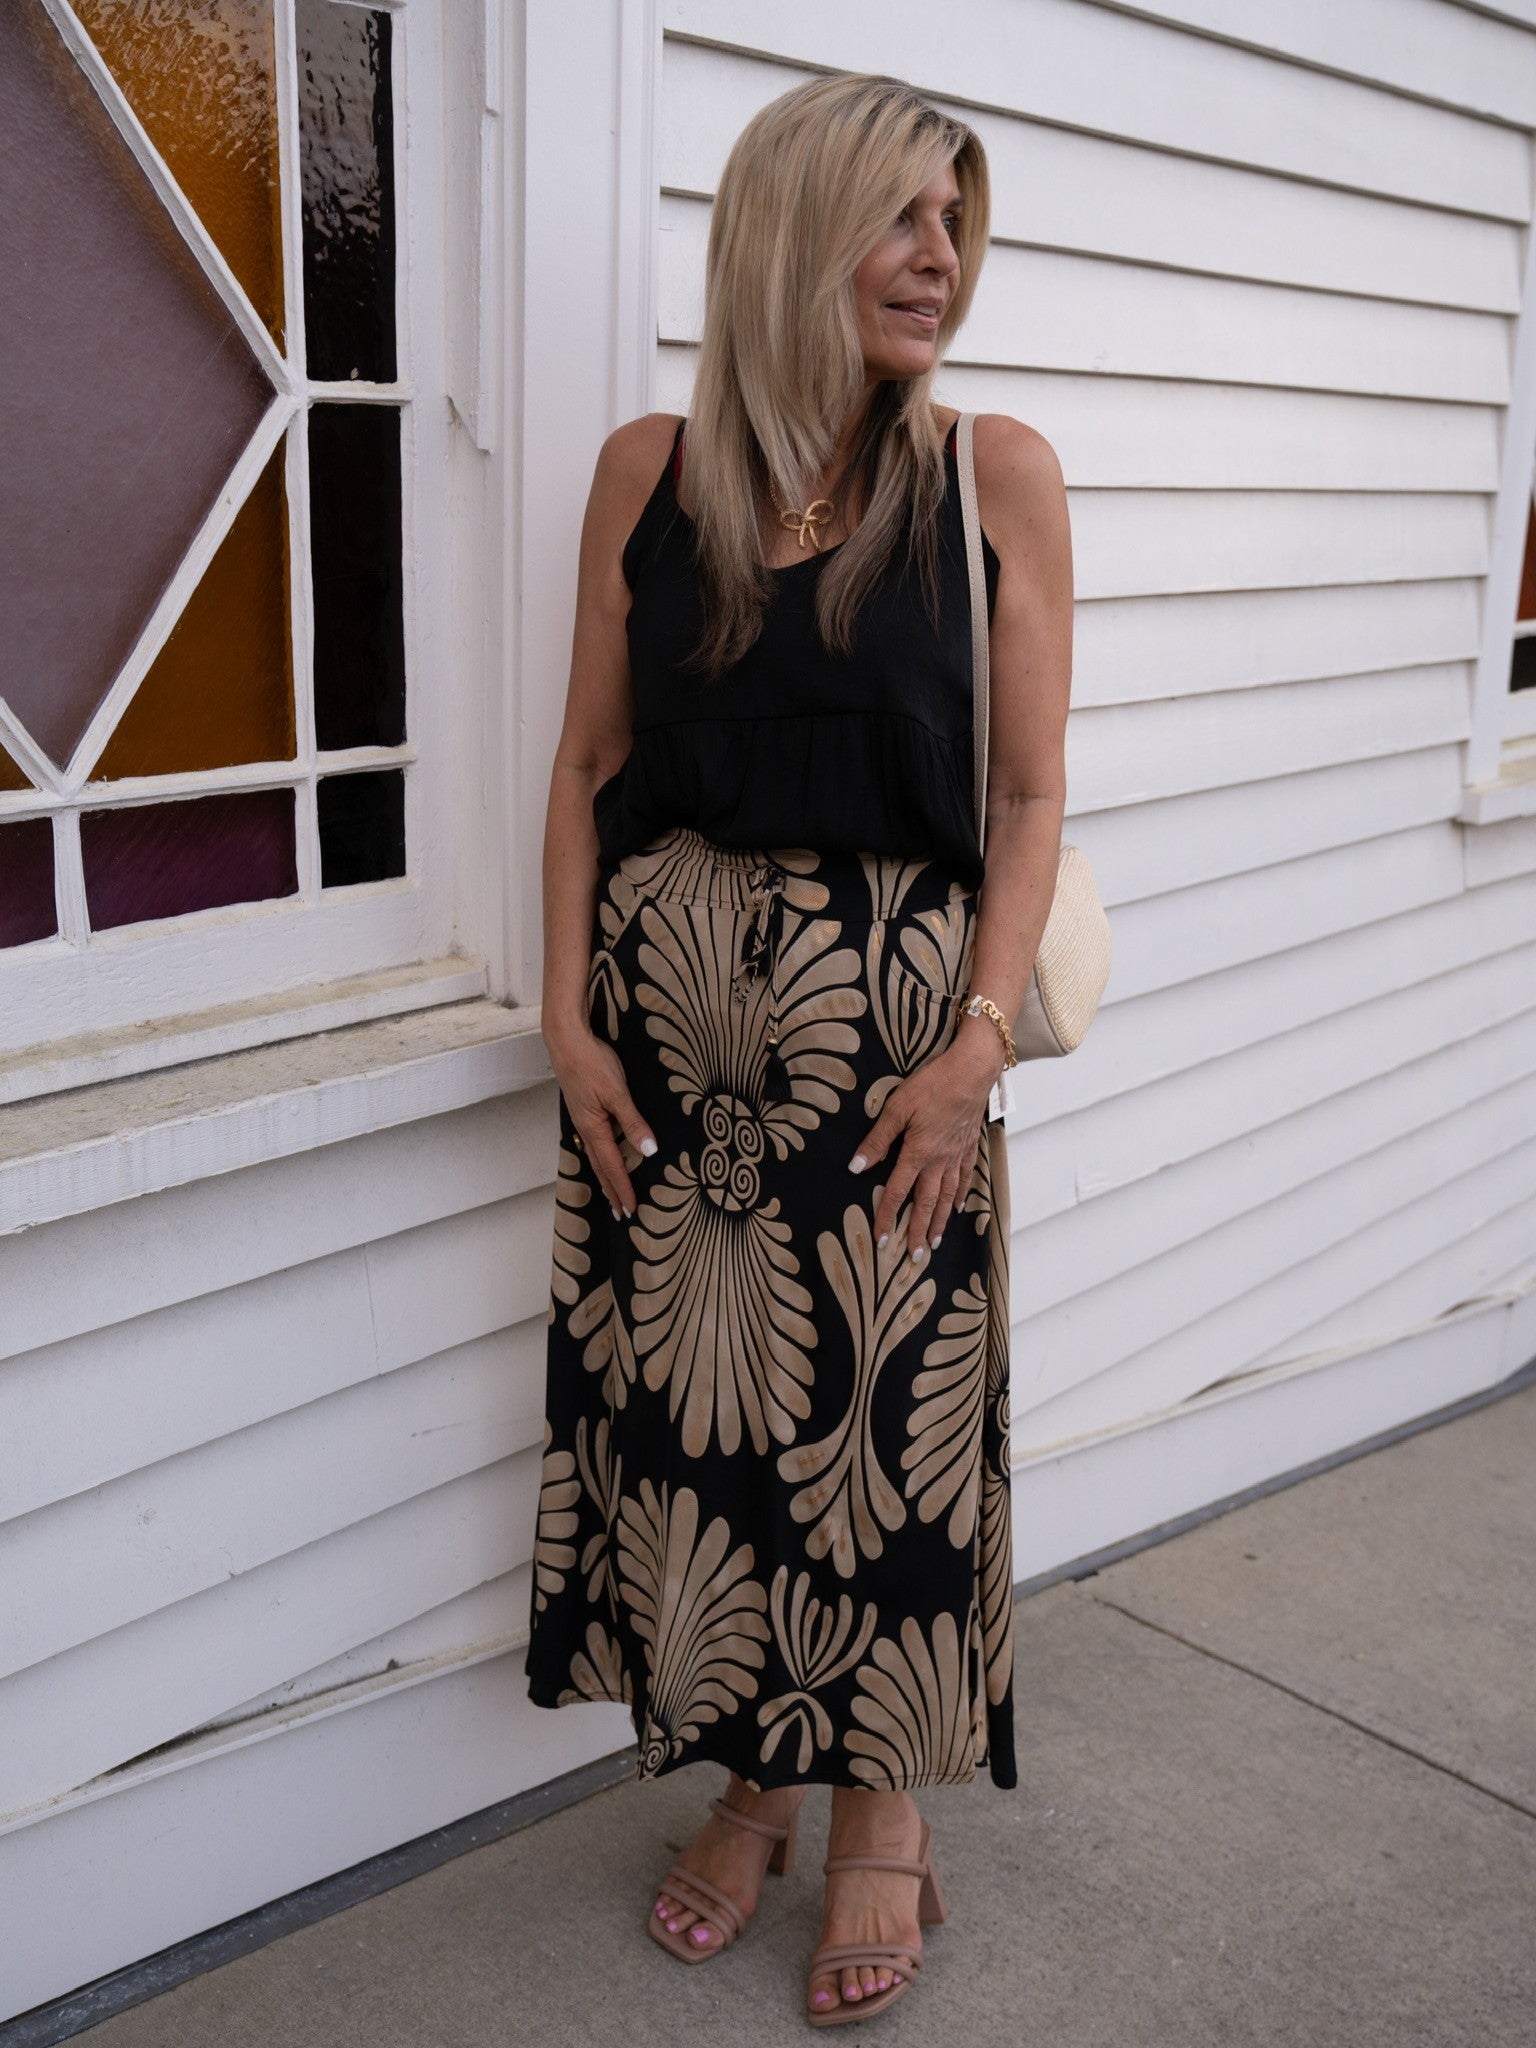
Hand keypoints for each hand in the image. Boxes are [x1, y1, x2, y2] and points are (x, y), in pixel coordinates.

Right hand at [547, 1023, 657, 1218]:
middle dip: (611, 1190)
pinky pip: (592, 1140)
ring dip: (604, 1175)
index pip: (613, 1166)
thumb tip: (649, 1151)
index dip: (623, 1188)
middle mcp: (586, 1128)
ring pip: (595, 1155)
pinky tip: (602, 1154)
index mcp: (594, 1128)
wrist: (566, 1040)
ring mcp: (582, 1118)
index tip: (631, 1209)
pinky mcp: (583, 1108)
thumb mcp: (617, 1092)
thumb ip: (633, 1122)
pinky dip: (600, 1156)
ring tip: (611, 1192)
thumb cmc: (591, 1063)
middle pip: (600, 1167)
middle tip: (620, 1213)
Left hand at [846, 1027, 1002, 1257]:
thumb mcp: (897, 1107)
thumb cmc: (933, 1083)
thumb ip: (878, 1139)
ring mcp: (957, 1154)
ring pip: (947, 1196)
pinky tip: (958, 1207)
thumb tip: (857, 1166)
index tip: (882, 1240)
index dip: (888, 1217)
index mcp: (918, 1152)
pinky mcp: (969, 1145)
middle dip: (919, 1231)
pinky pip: (965, 1178)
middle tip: (916, 1256)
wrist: (972, 1070)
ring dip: (941, 1222)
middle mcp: (939, 1160)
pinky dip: (961, 1195)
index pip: (898, 1192)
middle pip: (927, 1203)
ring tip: (936, 1243)